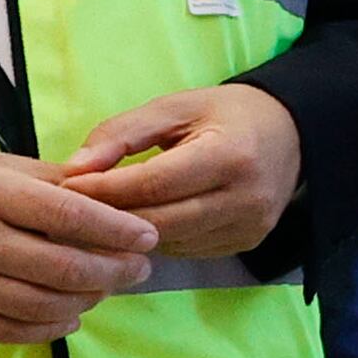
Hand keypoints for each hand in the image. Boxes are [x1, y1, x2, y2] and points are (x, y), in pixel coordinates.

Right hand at [0, 146, 160, 341]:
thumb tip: (103, 186)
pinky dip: (50, 326)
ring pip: (43, 303)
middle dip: (114, 271)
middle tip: (140, 268)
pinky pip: (11, 330)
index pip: (68, 214)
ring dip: (88, 299)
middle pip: (64, 266)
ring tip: (107, 289)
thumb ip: (40, 177)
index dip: (117, 229)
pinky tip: (70, 315)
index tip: (148, 236)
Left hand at [49, 81, 302, 260]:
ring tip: (92, 220)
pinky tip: (133, 227)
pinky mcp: (245, 245)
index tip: (66, 187)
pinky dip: (154, 241)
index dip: (105, 190)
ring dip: (127, 235)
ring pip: (169, 243)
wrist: (291, 135)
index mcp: (230, 155)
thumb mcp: (175, 107)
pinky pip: (185, 251)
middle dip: (108, 218)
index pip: (154, 184)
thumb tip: (75, 169)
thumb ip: (123, 133)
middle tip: (66, 212)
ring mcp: (249, 228)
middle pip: (159, 222)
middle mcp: (246, 198)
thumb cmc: (226, 115)